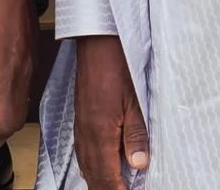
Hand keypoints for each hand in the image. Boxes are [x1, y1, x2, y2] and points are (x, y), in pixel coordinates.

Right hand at [73, 34, 149, 189]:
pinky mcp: (80, 120)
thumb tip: (139, 164)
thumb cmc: (117, 68)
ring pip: (86, 165)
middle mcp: (86, 135)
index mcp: (100, 135)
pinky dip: (91, 165)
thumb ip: (136, 135)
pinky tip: (99, 166)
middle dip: (107, 188)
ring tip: (113, 186)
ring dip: (99, 180)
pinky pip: (82, 152)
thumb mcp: (134, 103)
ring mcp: (80, 128)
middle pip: (94, 176)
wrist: (97, 45)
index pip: (107, 177)